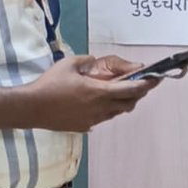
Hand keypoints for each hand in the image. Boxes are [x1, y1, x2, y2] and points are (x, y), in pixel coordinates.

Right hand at [25, 55, 159, 130]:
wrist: (31, 108)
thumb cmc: (49, 84)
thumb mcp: (69, 64)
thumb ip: (86, 61)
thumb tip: (94, 61)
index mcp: (99, 92)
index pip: (131, 89)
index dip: (146, 84)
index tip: (155, 79)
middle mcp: (100, 108)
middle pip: (129, 103)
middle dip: (139, 94)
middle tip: (143, 85)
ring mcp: (93, 120)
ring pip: (117, 112)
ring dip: (124, 103)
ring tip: (123, 92)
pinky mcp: (84, 126)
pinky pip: (103, 118)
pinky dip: (108, 110)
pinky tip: (101, 103)